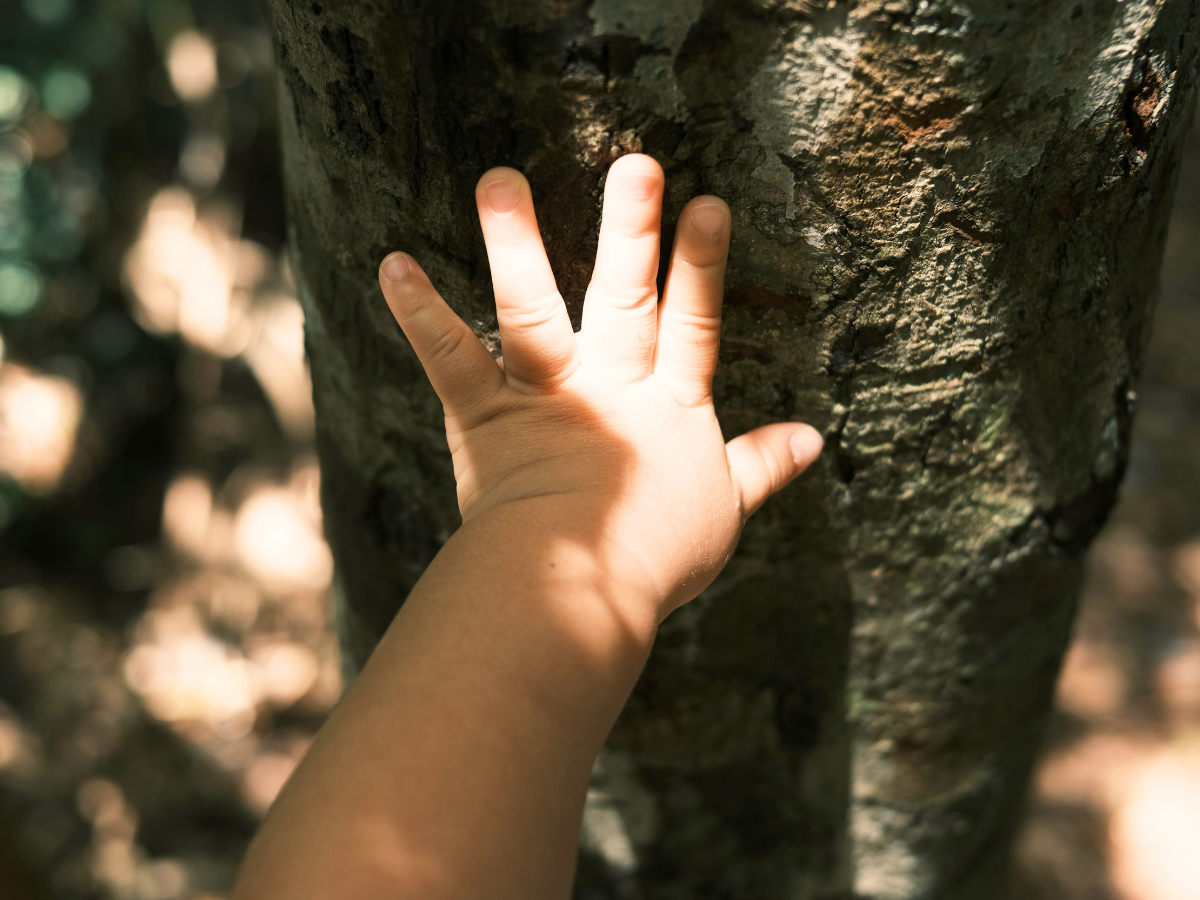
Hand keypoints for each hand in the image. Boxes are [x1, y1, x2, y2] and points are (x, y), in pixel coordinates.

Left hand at [378, 154, 820, 620]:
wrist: (585, 595)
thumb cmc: (655, 558)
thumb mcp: (724, 510)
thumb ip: (762, 466)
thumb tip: (815, 439)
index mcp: (670, 409)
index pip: (695, 327)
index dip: (702, 267)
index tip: (709, 203)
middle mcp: (611, 391)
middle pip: (626, 300)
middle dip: (633, 232)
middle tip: (636, 164)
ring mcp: (548, 400)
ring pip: (535, 312)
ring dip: (517, 245)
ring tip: (499, 180)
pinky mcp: (488, 420)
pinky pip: (451, 360)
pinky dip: (421, 313)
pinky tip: (391, 264)